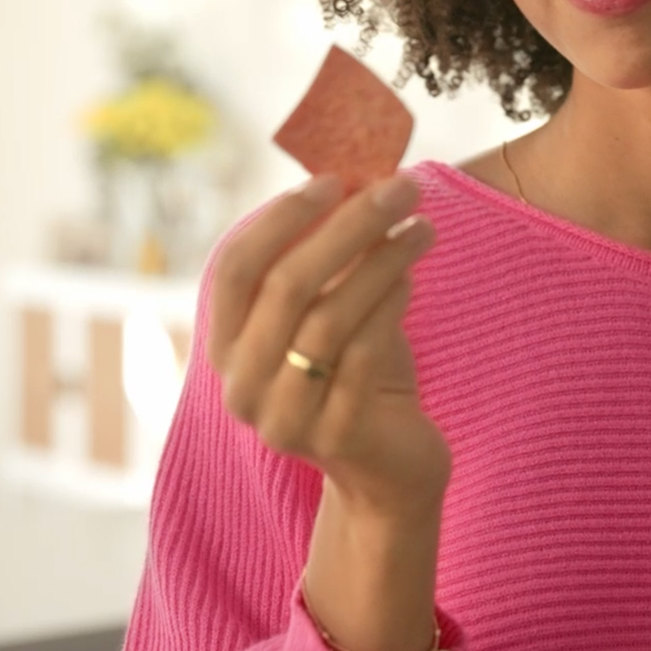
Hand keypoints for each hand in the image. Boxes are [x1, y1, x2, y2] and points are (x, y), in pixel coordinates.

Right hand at [206, 173, 450, 518]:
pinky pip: (363, 355)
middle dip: (349, 227)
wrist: (388, 470)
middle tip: (402, 188)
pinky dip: (390, 306)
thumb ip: (332, 264)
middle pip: (287, 286)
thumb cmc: (359, 377)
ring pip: (328, 319)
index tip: (333, 180)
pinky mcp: (336, 437)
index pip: (234, 270)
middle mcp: (242, 386)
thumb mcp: (333, 315)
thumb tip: (361, 180)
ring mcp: (285, 417)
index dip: (280, 220)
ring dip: (381, 261)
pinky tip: (413, 276)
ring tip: (423, 228)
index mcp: (228, 348)